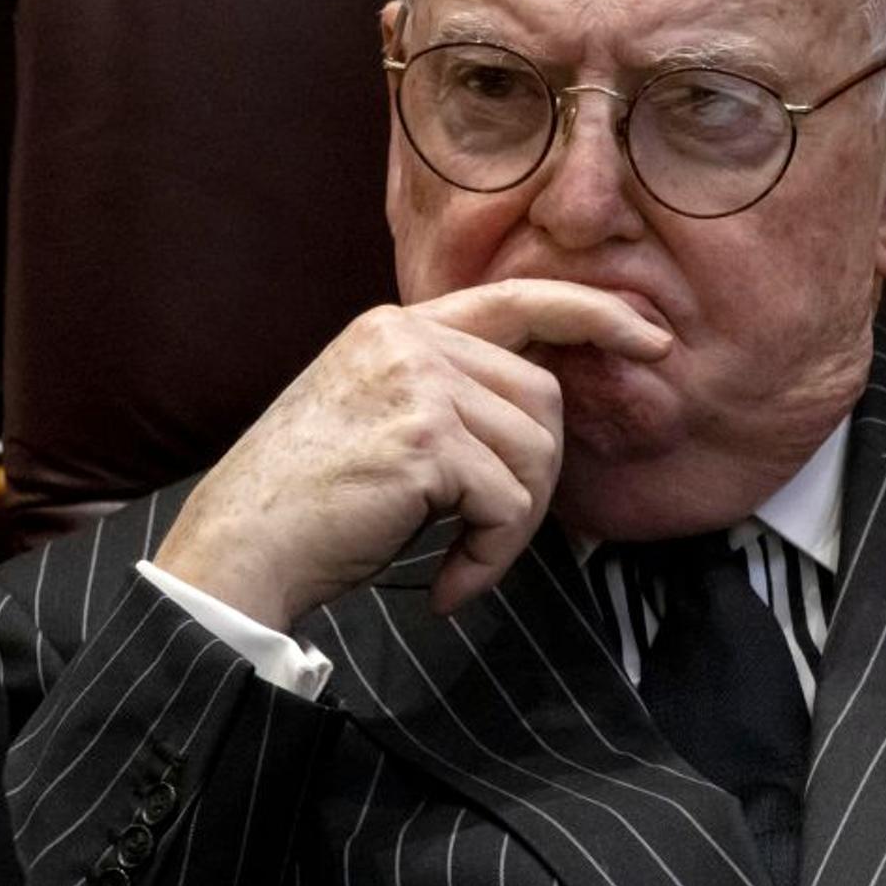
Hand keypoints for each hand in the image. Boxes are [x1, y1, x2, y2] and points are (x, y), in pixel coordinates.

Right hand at [153, 280, 670, 628]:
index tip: (651, 339)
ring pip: (534, 455)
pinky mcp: (427, 439)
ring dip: (512, 529)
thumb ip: (448, 393)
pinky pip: (510, 504)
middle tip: (494, 538)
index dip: (595, 315)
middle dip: (538, 479)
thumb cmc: (307, 505)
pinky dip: (492, 558)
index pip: (519, 299)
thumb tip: (543, 410)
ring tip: (464, 563)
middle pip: (542, 398)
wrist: (235, 552)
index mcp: (400, 329)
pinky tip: (448, 586)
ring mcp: (418, 383)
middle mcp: (410, 340)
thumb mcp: (379, 417)